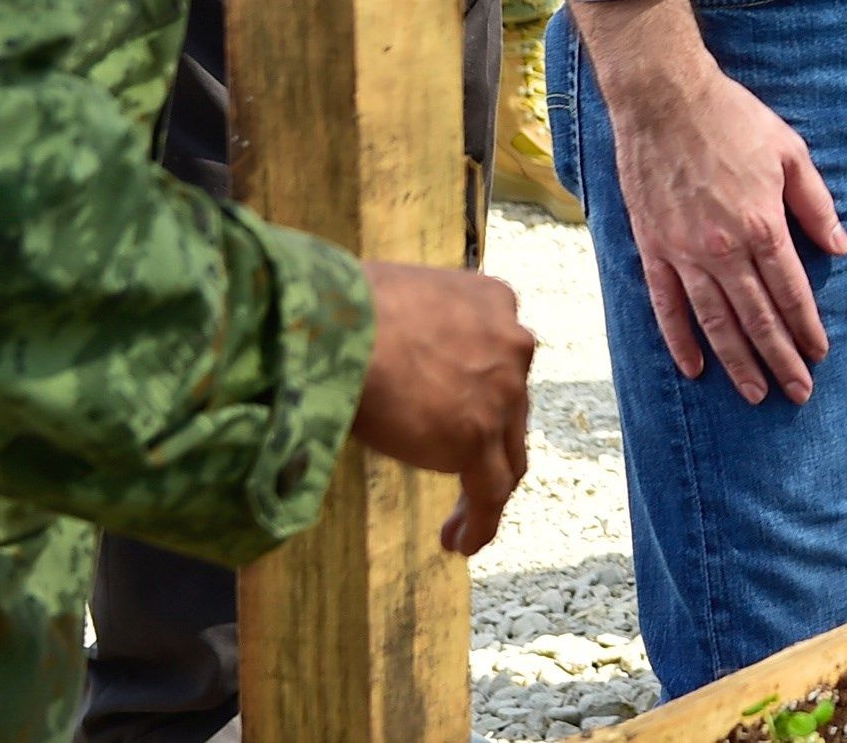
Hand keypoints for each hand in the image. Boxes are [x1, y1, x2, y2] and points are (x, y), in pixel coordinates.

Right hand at [353, 259, 537, 554]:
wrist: (334, 321)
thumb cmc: (343, 305)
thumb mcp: (400, 303)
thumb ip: (418, 333)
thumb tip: (389, 359)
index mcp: (494, 302)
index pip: (497, 357)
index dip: (482, 392)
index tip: (460, 415)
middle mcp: (512, 344)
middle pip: (509, 408)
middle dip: (487, 444)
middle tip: (462, 472)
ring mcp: (502, 392)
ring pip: (505, 455)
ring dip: (486, 491)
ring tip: (459, 526)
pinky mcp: (477, 437)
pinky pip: (491, 491)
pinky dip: (481, 522)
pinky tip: (461, 544)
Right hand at [571, 0, 846, 405]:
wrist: (664, 99)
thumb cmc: (733, 119)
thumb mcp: (791, 152)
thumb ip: (816, 205)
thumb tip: (840, 248)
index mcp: (762, 225)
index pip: (791, 292)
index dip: (807, 328)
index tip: (820, 354)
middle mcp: (723, 249)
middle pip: (757, 318)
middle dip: (781, 359)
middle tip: (798, 394)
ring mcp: (683, 252)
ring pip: (714, 323)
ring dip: (737, 362)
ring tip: (756, 394)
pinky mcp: (653, 249)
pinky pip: (666, 306)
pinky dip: (680, 340)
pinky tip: (694, 369)